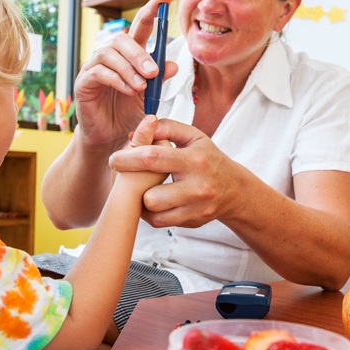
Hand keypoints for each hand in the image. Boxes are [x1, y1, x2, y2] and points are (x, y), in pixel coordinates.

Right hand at [74, 0, 176, 147]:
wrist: (110, 139)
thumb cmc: (128, 116)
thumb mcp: (150, 98)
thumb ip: (160, 81)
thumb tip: (173, 64)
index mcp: (129, 56)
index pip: (140, 28)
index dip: (151, 10)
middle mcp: (110, 57)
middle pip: (122, 39)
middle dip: (139, 53)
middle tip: (153, 72)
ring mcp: (94, 68)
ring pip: (109, 54)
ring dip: (129, 68)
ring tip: (141, 86)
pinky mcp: (84, 82)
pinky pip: (99, 72)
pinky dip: (117, 80)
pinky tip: (128, 91)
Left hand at [108, 118, 243, 227]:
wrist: (234, 189)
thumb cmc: (207, 158)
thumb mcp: (193, 136)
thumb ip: (167, 128)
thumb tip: (138, 131)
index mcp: (194, 160)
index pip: (153, 158)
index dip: (128, 159)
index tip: (114, 160)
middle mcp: (197, 187)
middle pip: (149, 195)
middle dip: (134, 186)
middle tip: (128, 177)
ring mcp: (196, 208)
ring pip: (153, 211)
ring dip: (142, 200)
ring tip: (143, 188)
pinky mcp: (192, 222)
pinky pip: (158, 222)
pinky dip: (150, 212)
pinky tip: (153, 200)